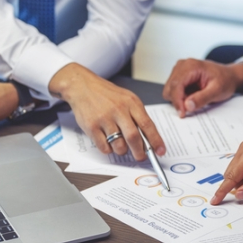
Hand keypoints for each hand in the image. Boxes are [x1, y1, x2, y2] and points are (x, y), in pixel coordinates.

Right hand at [49, 63, 164, 160]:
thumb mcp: (127, 99)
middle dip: (140, 152)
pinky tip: (107, 141)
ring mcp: (104, 118)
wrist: (82, 86)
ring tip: (121, 145)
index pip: (148, 125)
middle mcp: (118, 110)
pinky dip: (108, 149)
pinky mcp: (91, 126)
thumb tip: (149, 139)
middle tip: (141, 157)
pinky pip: (104, 147)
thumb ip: (137, 116)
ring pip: (119, 145)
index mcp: (131, 103)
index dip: (156, 140)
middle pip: (133, 137)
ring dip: (122, 151)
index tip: (160, 151)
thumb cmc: (107, 94)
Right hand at [162, 59, 242, 117]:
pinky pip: (173, 90)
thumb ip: (202, 98)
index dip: (177, 101)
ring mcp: (179, 70)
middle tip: (192, 106)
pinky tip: (192, 96)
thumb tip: (187, 106)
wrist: (229, 76)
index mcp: (191, 66)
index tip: (182, 114)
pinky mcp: (179, 76)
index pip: (176, 85)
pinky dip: (181, 97)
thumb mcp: (217, 91)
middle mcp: (182, 65)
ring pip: (170, 90)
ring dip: (179, 99)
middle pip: (170, 88)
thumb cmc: (225, 80)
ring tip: (195, 98)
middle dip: (178, 100)